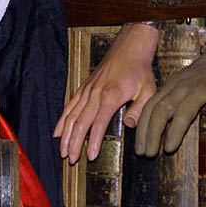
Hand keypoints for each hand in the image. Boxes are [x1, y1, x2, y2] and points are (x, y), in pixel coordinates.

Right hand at [53, 22, 159, 163]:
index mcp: (111, 96)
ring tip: (62, 151)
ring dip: (65, 135)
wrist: (130, 47)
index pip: (98, 124)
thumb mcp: (148, 90)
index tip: (90, 156)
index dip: (92, 142)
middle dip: (74, 143)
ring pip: (71, 115)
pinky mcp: (84, 87)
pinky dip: (62, 119)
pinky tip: (57, 132)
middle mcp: (95, 93)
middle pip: (80, 123)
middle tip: (72, 160)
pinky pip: (69, 105)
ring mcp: (87, 90)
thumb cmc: (140, 69)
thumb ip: (139, 109)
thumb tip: (129, 125)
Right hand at [135, 10, 205, 156]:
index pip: (184, 112)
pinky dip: (144, 117)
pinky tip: (142, 132)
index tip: (168, 149)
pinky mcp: (169, 84)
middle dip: (151, 133)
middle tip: (147, 154)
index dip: (175, 131)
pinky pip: (152, 100)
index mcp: (199, 87)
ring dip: (143, 127)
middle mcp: (181, 85)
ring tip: (140, 148)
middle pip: (160, 109)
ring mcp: (173, 83)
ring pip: (151, 105)